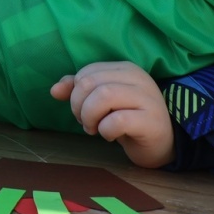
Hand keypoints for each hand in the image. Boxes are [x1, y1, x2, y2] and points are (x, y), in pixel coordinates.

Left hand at [50, 61, 173, 167]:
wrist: (159, 144)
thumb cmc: (127, 118)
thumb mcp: (100, 101)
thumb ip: (78, 91)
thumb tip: (54, 90)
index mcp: (126, 69)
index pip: (87, 72)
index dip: (75, 93)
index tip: (81, 110)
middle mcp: (139, 79)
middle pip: (91, 83)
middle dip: (78, 106)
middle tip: (85, 122)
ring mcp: (149, 99)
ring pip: (103, 96)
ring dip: (89, 116)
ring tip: (94, 128)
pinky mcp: (152, 121)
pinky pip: (118, 120)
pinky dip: (105, 130)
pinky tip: (110, 135)